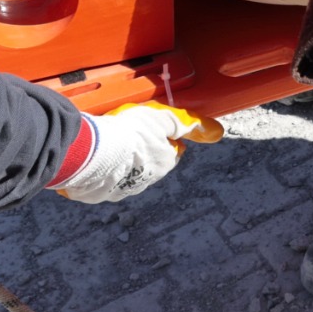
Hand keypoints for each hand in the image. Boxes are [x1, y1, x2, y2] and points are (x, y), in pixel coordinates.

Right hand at [49, 104, 193, 202]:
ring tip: (110, 145)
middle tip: (130, 135)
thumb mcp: (162, 119)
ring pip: (129, 172)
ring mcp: (124, 188)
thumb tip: (215, 130)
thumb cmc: (131, 133)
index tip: (154, 130)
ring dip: (123, 162)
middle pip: (150, 163)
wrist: (96, 152)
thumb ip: (184, 124)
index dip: (164, 138)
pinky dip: (104, 170)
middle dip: (144, 151)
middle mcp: (148, 179)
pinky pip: (106, 179)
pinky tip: (96, 158)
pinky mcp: (102, 192)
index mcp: (164, 163)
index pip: (171, 151)